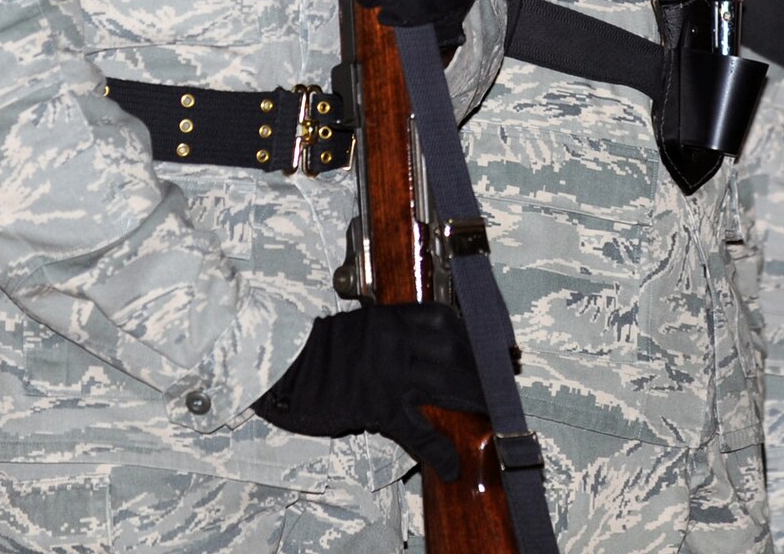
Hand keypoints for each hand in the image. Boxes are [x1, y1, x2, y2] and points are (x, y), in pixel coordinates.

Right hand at [254, 303, 486, 477]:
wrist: (281, 366)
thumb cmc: (318, 349)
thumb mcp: (360, 328)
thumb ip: (393, 332)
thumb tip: (428, 347)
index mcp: (392, 317)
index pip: (447, 321)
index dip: (474, 335)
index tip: (492, 348)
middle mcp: (396, 339)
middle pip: (455, 351)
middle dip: (482, 369)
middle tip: (502, 384)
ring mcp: (388, 372)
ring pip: (446, 383)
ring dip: (473, 399)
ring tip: (491, 414)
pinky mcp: (375, 404)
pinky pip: (415, 430)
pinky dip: (436, 450)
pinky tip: (449, 466)